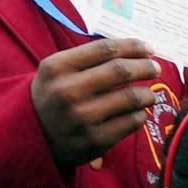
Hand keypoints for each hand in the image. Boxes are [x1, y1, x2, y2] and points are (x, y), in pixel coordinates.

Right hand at [30, 37, 159, 168]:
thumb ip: (90, 58)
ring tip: (148, 93)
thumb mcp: (58, 70)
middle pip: (121, 71)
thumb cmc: (53, 95)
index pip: (105, 49)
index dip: (133, 47)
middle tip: (155, 68)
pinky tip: (136, 112)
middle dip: (146, 67)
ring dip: (147, 93)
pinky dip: (139, 114)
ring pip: (131, 98)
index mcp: (57, 67)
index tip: (149, 49)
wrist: (32, 134)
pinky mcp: (95, 140)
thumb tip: (137, 50)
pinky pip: (131, 122)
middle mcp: (68, 91)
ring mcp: (82, 117)